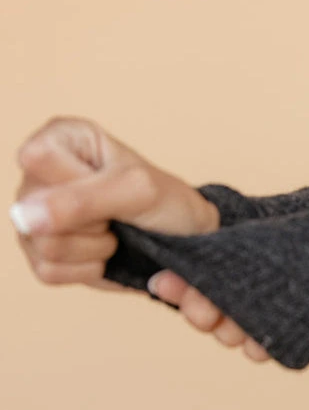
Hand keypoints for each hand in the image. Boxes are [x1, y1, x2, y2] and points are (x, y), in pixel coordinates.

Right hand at [12, 116, 269, 361]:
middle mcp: (37, 175)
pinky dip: (86, 269)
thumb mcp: (135, 190)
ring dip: (91, 247)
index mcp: (59, 137)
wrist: (184, 240)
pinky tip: (103, 252)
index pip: (38, 159)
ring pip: (43, 244)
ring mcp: (33, 218)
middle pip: (36, 210)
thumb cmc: (164, 201)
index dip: (77, 183)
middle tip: (116, 211)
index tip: (109, 181)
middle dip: (89, 220)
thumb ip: (80, 199)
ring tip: (112, 230)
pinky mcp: (40, 254)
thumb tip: (22, 218)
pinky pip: (48, 271)